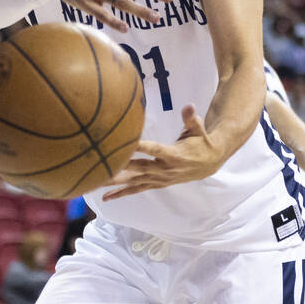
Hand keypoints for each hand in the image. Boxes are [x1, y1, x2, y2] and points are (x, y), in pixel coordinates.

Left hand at [102, 105, 220, 199]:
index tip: (126, 144)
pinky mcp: (156, 183)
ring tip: (95, 183)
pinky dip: (121, 193)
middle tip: (99, 167)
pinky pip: (136, 189)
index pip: (153, 149)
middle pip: (138, 168)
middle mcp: (164, 169)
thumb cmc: (201, 142)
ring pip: (133, 181)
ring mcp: (159, 179)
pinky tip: (106, 197)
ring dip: (114, 182)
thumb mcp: (199, 130)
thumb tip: (189, 106)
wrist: (209, 164)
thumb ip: (191, 119)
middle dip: (119, 168)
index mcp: (173, 154)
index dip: (140, 147)